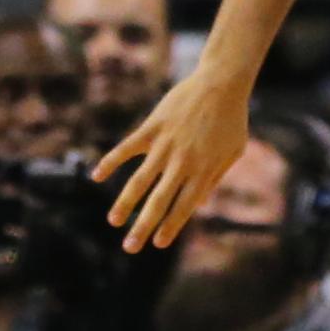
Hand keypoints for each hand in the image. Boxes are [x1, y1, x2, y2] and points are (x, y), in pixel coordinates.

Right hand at [92, 70, 250, 252]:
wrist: (221, 83)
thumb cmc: (231, 119)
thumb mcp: (233, 151)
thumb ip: (215, 177)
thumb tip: (198, 203)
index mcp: (204, 169)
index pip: (185, 205)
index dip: (171, 226)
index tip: (157, 244)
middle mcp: (183, 161)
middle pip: (160, 200)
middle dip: (144, 226)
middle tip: (130, 247)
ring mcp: (166, 145)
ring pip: (140, 180)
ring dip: (125, 203)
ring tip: (114, 221)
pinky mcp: (152, 128)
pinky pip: (127, 148)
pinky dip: (111, 162)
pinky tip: (96, 176)